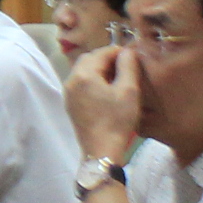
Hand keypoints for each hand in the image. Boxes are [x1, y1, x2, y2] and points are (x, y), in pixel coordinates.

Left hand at [66, 43, 143, 159]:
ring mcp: (68, 93)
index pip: (101, 52)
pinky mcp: (71, 104)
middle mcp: (71, 80)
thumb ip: (128, 66)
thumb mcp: (128, 91)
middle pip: (89, 59)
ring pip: (84, 71)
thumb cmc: (117, 120)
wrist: (101, 151)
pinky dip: (94, 81)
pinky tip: (109, 90)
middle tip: (126, 65)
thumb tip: (127, 51)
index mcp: (83, 74)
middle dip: (107, 59)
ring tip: (120, 77)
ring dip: (101, 69)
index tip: (133, 55)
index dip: (118, 51)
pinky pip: (82, 84)